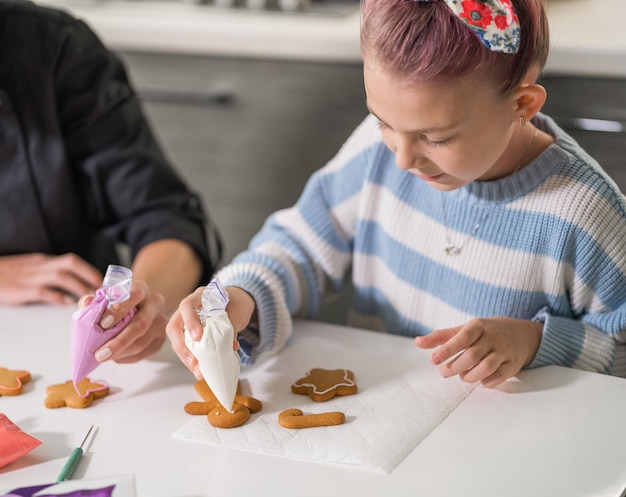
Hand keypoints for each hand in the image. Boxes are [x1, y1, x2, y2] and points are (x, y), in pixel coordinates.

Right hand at [0, 253, 102, 304]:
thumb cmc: (4, 275)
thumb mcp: (28, 269)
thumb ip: (47, 274)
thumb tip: (71, 288)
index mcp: (43, 261)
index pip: (72, 261)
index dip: (89, 270)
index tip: (103, 282)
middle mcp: (39, 266)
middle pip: (70, 263)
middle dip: (89, 275)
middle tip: (102, 289)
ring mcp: (29, 276)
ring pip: (60, 276)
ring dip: (78, 286)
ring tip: (90, 298)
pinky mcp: (20, 289)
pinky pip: (42, 291)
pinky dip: (56, 297)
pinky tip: (66, 303)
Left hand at [81, 280, 167, 362]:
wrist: (139, 307)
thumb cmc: (119, 303)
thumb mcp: (107, 297)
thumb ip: (95, 300)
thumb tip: (87, 303)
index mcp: (141, 290)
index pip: (135, 295)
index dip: (119, 310)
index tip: (102, 324)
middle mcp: (155, 304)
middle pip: (141, 324)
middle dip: (119, 341)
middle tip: (100, 354)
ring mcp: (161, 322)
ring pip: (142, 342)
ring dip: (121, 353)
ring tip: (103, 357)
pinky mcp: (162, 338)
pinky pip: (144, 353)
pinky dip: (127, 357)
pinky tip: (115, 357)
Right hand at [166, 286, 255, 377]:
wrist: (239, 302)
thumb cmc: (236, 303)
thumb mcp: (237, 311)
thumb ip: (232, 326)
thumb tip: (230, 347)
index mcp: (200, 296)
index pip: (187, 306)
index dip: (189, 322)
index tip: (198, 337)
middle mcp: (190, 309)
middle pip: (174, 326)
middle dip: (182, 347)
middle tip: (194, 362)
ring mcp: (188, 322)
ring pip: (179, 340)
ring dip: (186, 357)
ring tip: (198, 371)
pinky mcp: (191, 335)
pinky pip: (187, 347)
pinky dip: (193, 359)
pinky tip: (200, 370)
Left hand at [414, 317, 542, 387]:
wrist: (522, 333)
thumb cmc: (485, 332)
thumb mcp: (464, 329)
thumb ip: (441, 336)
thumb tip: (418, 342)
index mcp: (478, 326)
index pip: (462, 338)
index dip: (447, 350)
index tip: (433, 360)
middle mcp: (492, 338)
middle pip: (472, 355)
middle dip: (455, 366)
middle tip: (444, 372)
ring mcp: (505, 352)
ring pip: (486, 367)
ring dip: (470, 376)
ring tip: (462, 376)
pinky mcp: (514, 365)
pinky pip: (500, 377)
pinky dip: (487, 382)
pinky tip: (480, 381)